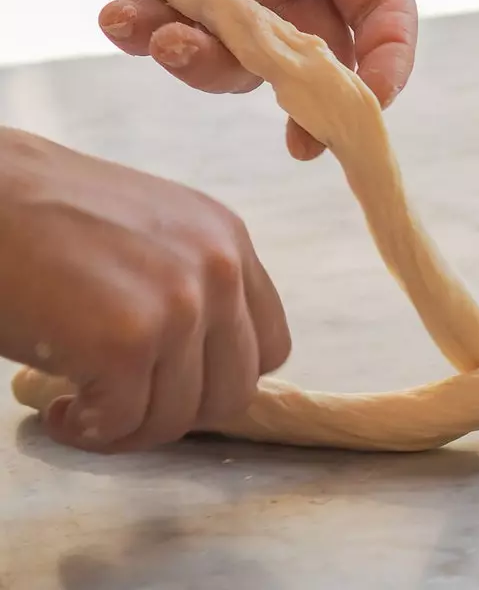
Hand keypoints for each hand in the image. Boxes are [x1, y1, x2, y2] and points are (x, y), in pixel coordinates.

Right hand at [0, 129, 290, 451]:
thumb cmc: (41, 214)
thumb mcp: (150, 230)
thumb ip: (191, 283)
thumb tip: (204, 364)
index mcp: (228, 241)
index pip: (268, 346)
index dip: (218, 378)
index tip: (168, 383)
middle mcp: (218, 271)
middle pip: (234, 391)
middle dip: (176, 412)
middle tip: (123, 405)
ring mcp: (177, 307)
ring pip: (178, 418)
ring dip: (127, 429)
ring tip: (80, 406)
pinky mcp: (125, 343)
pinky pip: (124, 424)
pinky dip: (89, 432)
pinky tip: (60, 409)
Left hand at [41, 0, 417, 159]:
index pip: (381, 8)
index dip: (389, 56)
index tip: (373, 98)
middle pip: (323, 62)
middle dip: (314, 107)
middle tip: (303, 144)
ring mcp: (233, 3)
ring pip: (240, 67)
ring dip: (205, 66)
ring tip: (165, 41)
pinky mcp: (172, 8)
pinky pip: (165, 43)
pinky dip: (139, 38)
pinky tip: (117, 17)